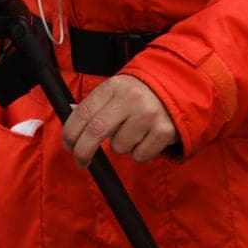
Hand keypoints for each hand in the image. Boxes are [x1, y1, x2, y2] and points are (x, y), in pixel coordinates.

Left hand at [61, 74, 177, 167]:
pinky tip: (146, 137)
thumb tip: (69, 114)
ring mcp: (148, 114)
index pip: (83, 112)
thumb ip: (94, 104)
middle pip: (95, 132)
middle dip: (83, 152)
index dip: (70, 133)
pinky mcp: (164, 131)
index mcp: (113, 86)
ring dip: (120, 147)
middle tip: (81, 161)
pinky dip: (139, 153)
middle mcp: (130, 98)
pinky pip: (139, 156)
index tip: (69, 145)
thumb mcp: (116, 90)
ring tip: (132, 132)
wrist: (178, 86)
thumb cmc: (140, 92)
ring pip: (119, 147)